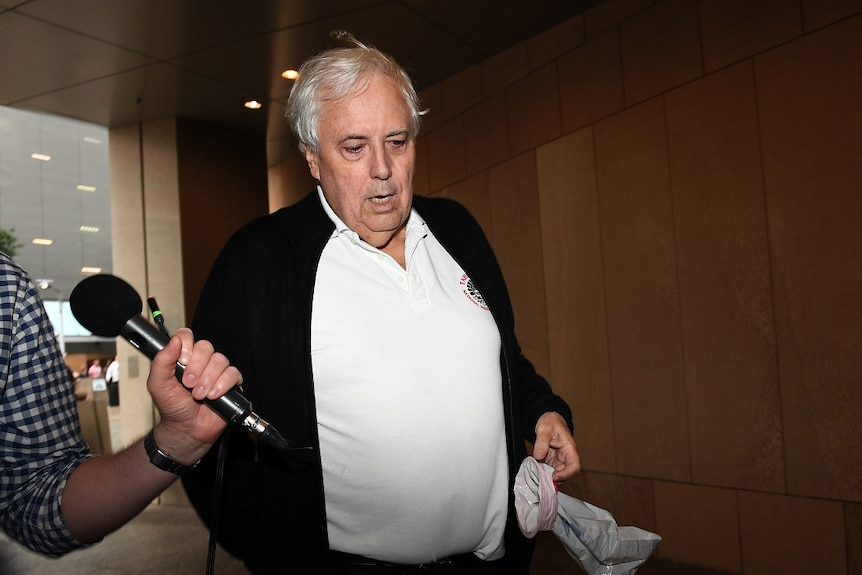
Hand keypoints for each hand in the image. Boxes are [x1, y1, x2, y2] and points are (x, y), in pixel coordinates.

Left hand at [145, 327, 241, 463]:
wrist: (186, 429)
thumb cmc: (172, 407)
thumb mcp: (158, 384)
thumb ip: (161, 361)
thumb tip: (174, 341)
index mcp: (183, 357)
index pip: (187, 336)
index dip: (186, 344)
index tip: (181, 361)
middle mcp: (201, 361)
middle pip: (206, 347)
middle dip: (196, 367)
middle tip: (188, 384)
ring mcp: (217, 371)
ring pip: (220, 360)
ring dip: (208, 379)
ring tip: (199, 395)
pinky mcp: (231, 383)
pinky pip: (233, 374)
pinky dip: (223, 384)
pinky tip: (213, 395)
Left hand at [532, 411, 579, 481]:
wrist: (547, 420)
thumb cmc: (550, 422)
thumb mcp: (544, 429)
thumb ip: (541, 442)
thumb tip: (538, 456)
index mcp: (569, 449)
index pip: (574, 466)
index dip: (566, 474)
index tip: (554, 477)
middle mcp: (566, 457)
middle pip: (566, 474)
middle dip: (555, 479)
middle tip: (542, 479)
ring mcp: (559, 460)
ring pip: (557, 474)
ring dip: (548, 477)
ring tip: (537, 475)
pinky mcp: (552, 461)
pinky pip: (549, 471)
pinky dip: (543, 473)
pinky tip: (535, 471)